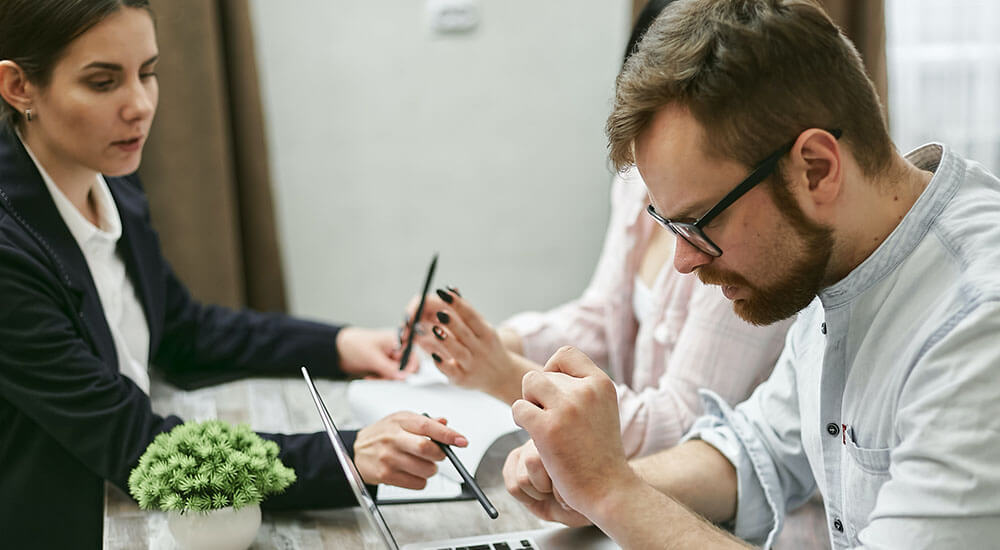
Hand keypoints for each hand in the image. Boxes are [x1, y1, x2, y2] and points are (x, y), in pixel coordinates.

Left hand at [336, 326, 417, 379]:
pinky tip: (371, 377)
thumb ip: (389, 368)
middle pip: (407, 368)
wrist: (339, 348)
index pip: (412, 357)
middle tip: (383, 378)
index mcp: (398, 340)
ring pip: (398, 375)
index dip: (407, 369)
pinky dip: (381, 379)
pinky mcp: (385, 366)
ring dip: (386, 379)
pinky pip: (389, 377)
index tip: (400, 377)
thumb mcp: (373, 357)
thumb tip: (403, 376)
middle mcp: (397, 349)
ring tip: (373, 377)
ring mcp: (391, 358)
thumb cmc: (354, 343)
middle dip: (395, 376)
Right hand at [354, 412, 467, 488]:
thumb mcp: (401, 420)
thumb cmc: (383, 434)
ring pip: (424, 469)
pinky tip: (413, 472)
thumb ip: (425, 421)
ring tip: (423, 464)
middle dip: (439, 454)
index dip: (448, 434)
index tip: (461, 440)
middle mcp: (393, 438)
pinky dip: (421, 480)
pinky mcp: (385, 475)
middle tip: (439, 455)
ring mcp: (388, 457)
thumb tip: (444, 422)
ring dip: (431, 469)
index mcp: (401, 421)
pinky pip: (416, 483)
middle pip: (426, 449)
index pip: (428, 426)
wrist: (357, 450)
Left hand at [403, 288, 531, 402]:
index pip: (471, 316)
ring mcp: (471, 365)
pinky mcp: (462, 379)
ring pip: (459, 352)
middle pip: (465, 334)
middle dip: (453, 323)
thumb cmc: (487, 347)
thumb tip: (451, 289)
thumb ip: (466, 311)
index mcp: (486, 333)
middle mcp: (480, 349)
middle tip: (439, 312)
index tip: (444, 292)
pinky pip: (451, 371)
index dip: (458, 304)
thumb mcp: (483, 329)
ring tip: (435, 329)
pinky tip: (433, 354)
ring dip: (447, 341)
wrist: (502, 376)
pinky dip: (443, 363)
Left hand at [511, 346, 630, 516]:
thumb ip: (582, 389)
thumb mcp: (602, 409)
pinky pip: (518, 408)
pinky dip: (519, 419)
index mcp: (601, 384)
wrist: (608, 488)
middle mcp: (586, 391)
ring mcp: (566, 408)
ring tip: (538, 422)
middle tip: (548, 417)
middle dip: (539, 394)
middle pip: (543, 373)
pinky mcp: (547, 428)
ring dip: (527, 401)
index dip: (552, 368)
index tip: (553, 391)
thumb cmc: (600, 453)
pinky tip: (532, 434)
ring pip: (529, 383)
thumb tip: (550, 371)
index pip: (566, 353)